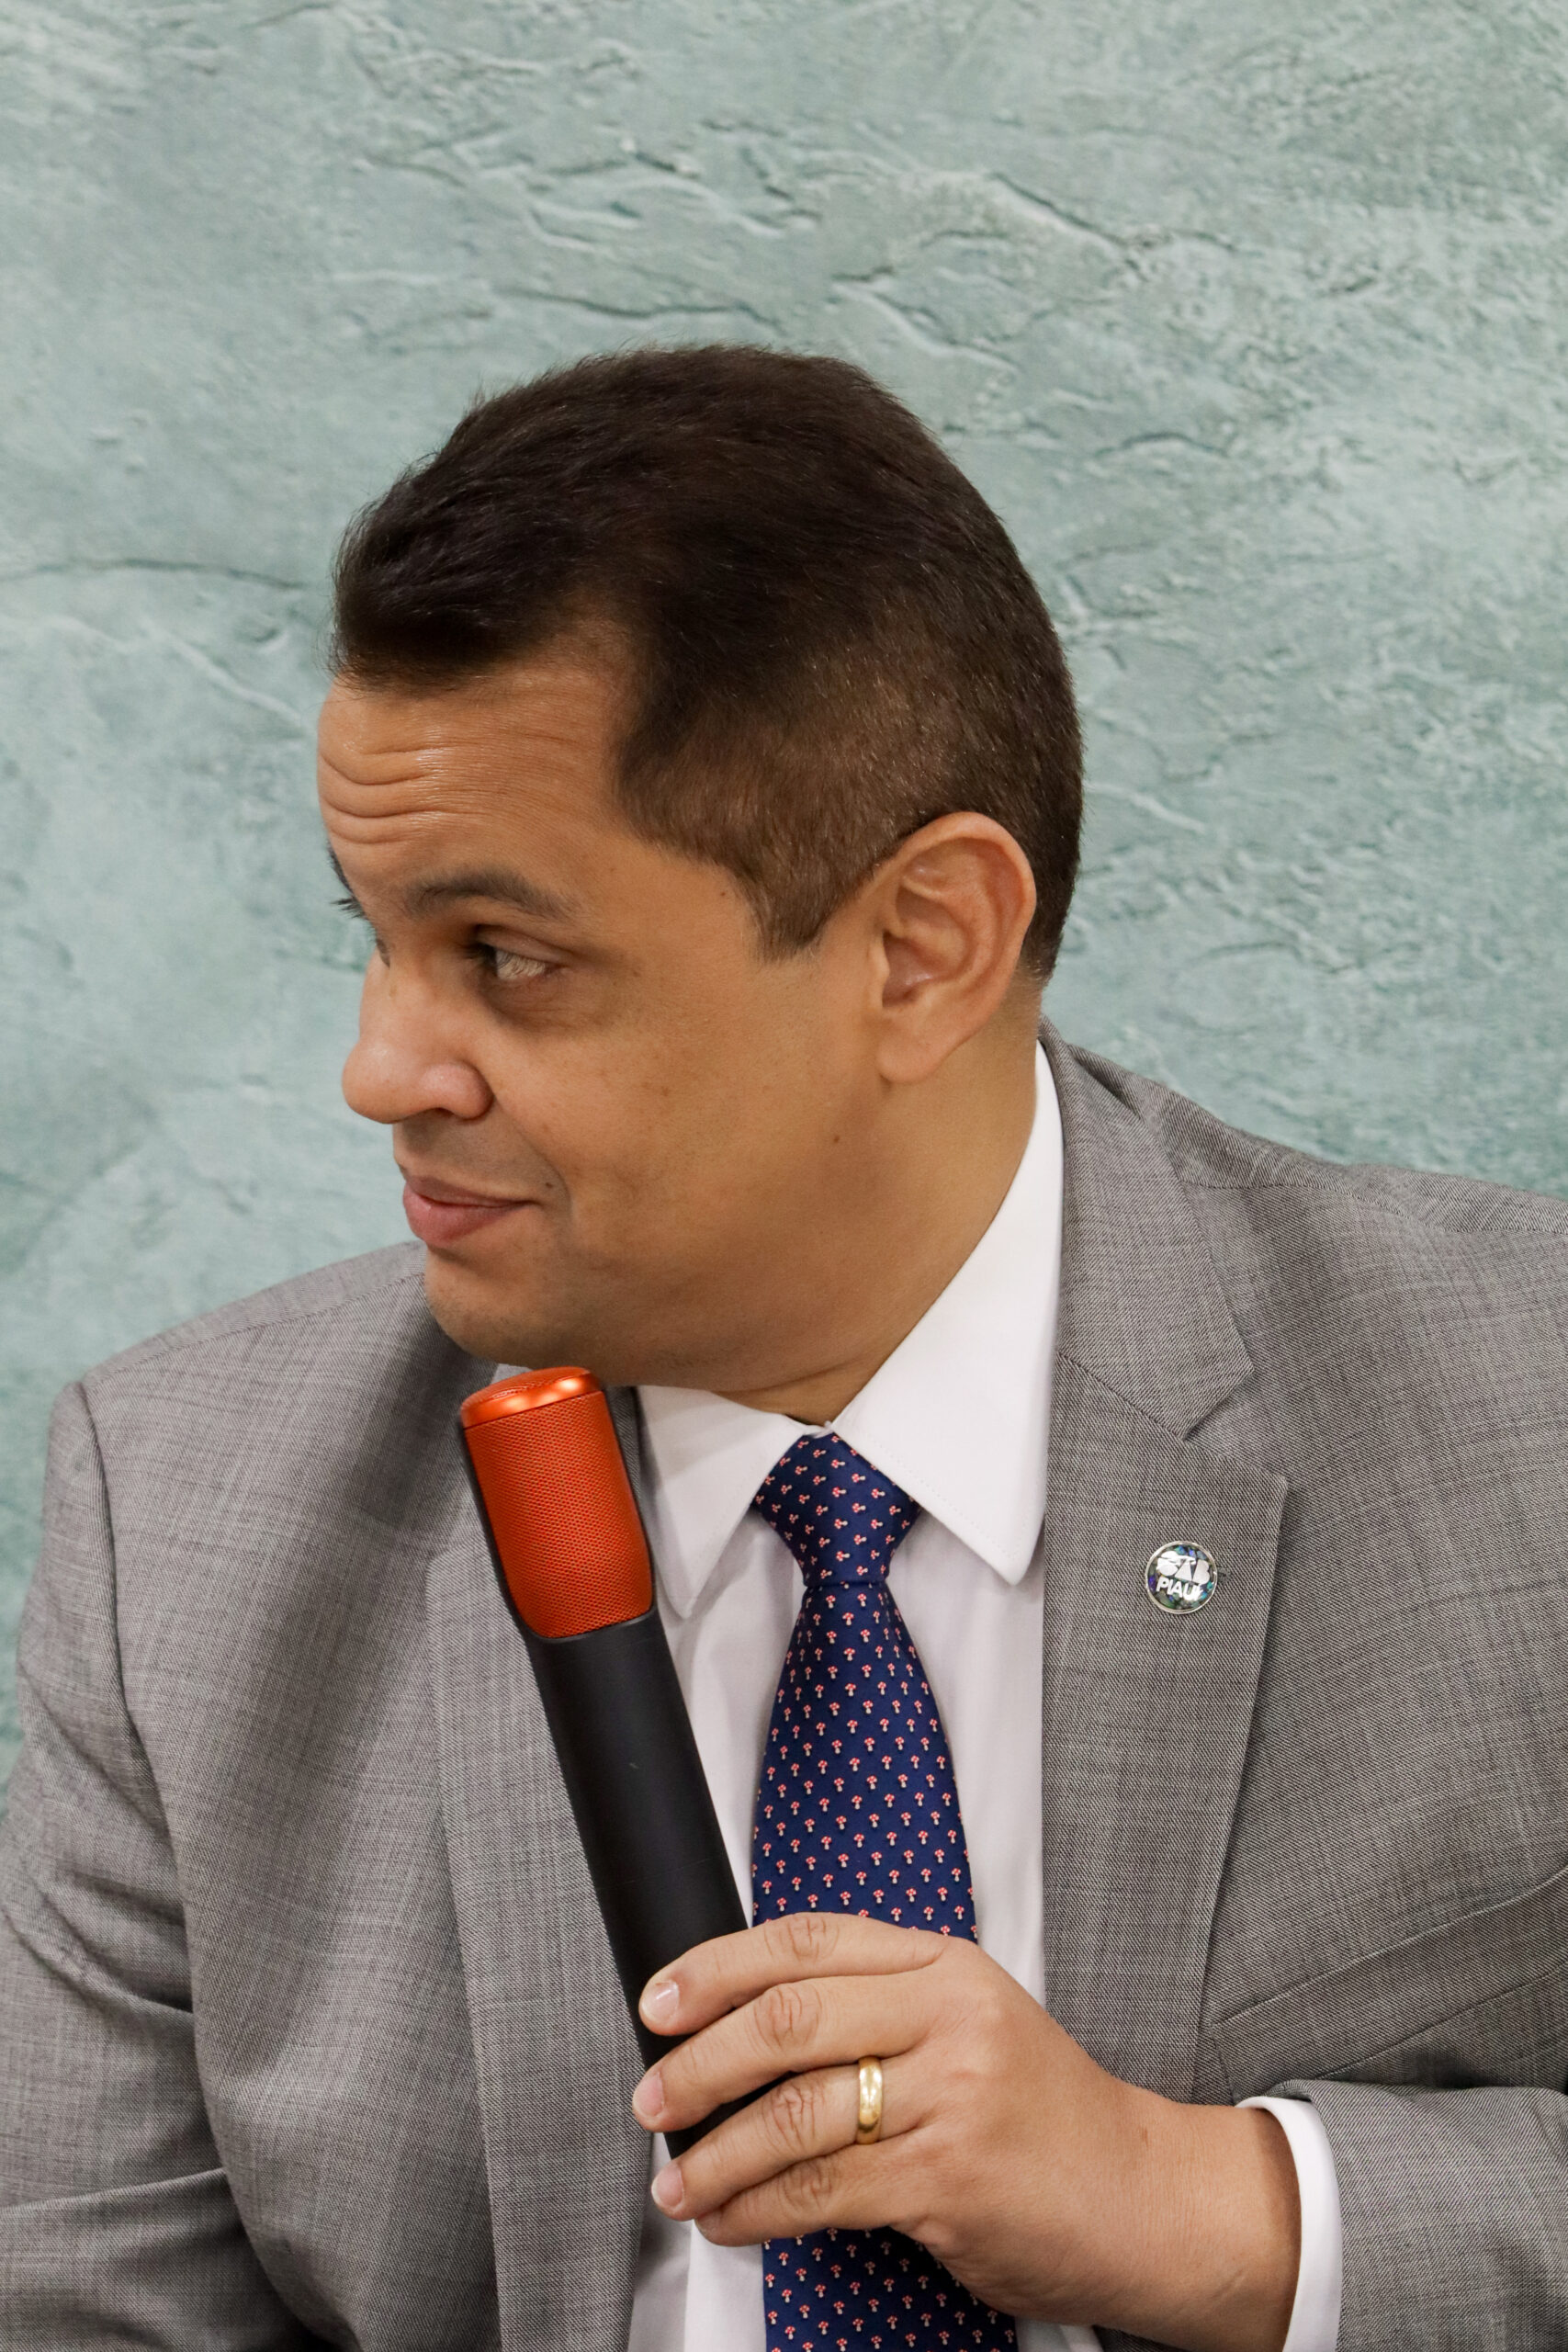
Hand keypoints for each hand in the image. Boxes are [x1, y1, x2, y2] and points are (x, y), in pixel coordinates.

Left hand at [631, 1913, 1298, 2351]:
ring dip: (715, 2154)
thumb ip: (881, 2005)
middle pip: (786, 2020)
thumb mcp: (973, 2022)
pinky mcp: (945, 2178)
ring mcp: (949, 2096)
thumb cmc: (1045, 2117)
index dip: (716, 1966)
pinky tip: (730, 2218)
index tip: (660, 2000)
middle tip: (654, 2095)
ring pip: (792, 2115)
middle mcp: (947, 2017)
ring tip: (679, 2177)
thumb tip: (746, 2022)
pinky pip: (819, 2192)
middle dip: (699, 2063)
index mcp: (946, 1965)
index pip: (807, 1943)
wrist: (1142, 2195)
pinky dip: (755, 2210)